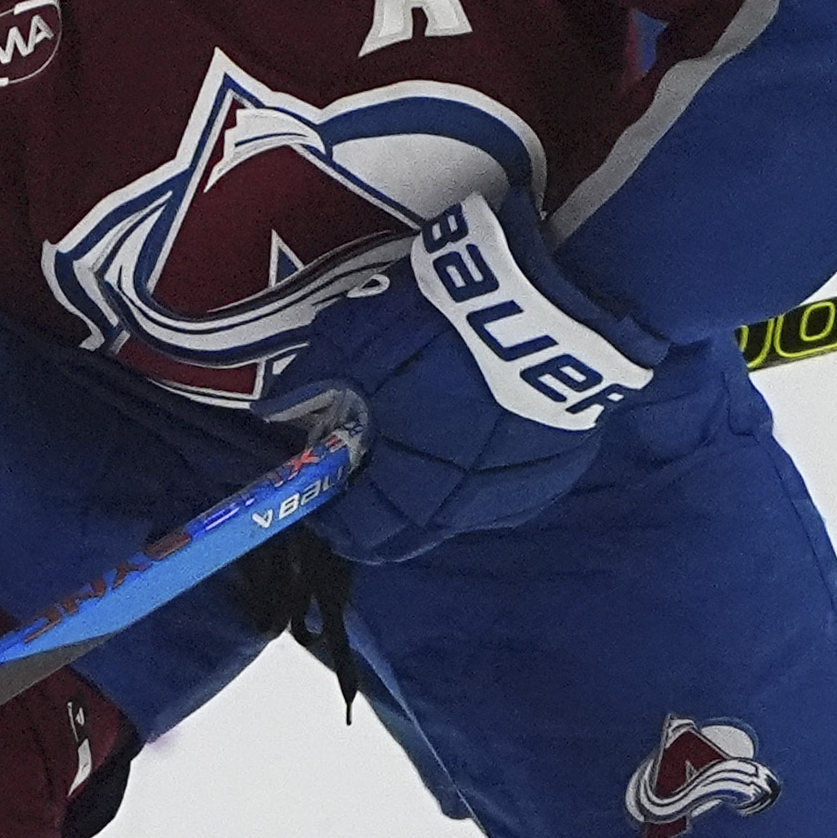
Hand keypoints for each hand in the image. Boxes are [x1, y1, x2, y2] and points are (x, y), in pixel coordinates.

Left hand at [266, 196, 659, 563]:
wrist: (556, 303)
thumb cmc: (443, 331)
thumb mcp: (357, 340)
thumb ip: (312, 380)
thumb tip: (273, 408)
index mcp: (412, 495)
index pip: (358, 533)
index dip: (332, 510)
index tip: (322, 479)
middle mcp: (468, 511)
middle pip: (411, 529)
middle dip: (381, 502)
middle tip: (369, 454)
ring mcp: (522, 490)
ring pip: (462, 505)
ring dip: (436, 481)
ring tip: (426, 428)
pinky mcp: (563, 462)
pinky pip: (508, 477)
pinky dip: (485, 459)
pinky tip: (480, 419)